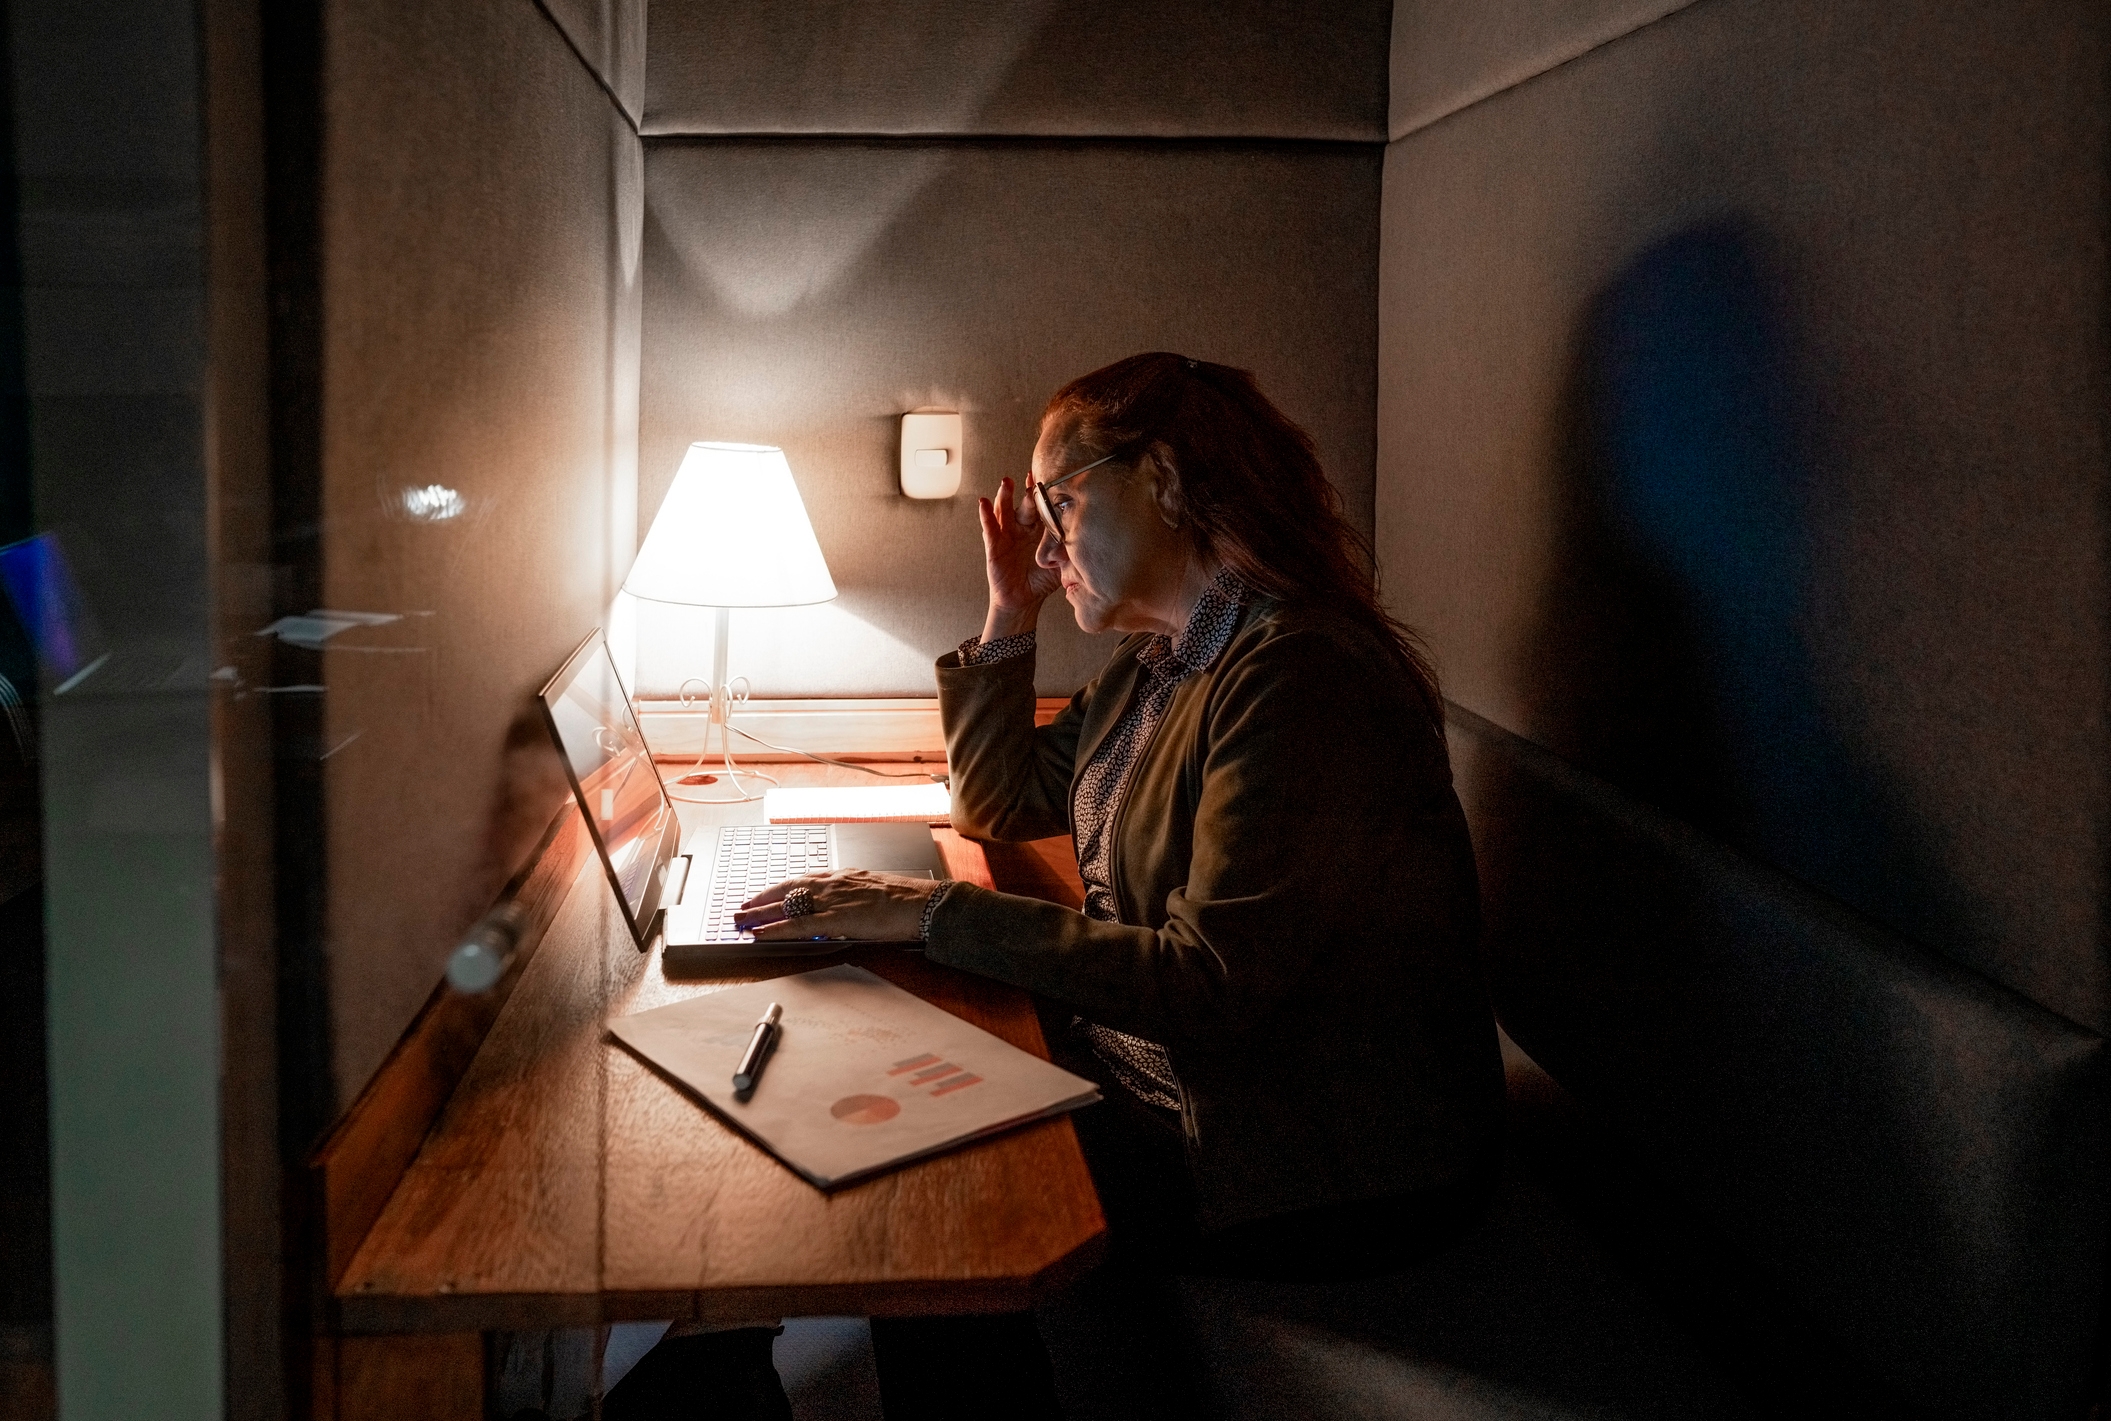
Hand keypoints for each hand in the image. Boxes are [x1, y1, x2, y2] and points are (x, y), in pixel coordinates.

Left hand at [735, 870, 938, 942]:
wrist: (923, 902)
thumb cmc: (907, 899)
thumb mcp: (875, 891)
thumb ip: (855, 897)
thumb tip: (846, 909)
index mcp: (844, 876)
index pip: (802, 880)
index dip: (779, 888)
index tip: (763, 895)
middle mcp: (833, 883)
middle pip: (787, 889)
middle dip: (762, 898)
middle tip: (741, 907)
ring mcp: (833, 899)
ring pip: (787, 904)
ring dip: (760, 913)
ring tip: (740, 920)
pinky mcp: (836, 918)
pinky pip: (798, 925)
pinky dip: (776, 929)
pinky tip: (760, 933)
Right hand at [976, 476, 1059, 637]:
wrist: (1023, 602)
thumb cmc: (1041, 581)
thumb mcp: (1061, 565)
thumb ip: (1069, 552)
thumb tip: (1085, 539)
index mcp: (1039, 531)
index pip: (1043, 509)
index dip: (1045, 495)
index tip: (1050, 478)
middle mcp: (1022, 528)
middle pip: (1024, 505)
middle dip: (1027, 491)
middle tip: (1031, 477)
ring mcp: (1007, 535)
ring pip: (1005, 510)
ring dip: (1004, 495)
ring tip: (1006, 482)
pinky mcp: (994, 545)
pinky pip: (990, 528)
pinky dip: (986, 514)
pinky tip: (984, 502)